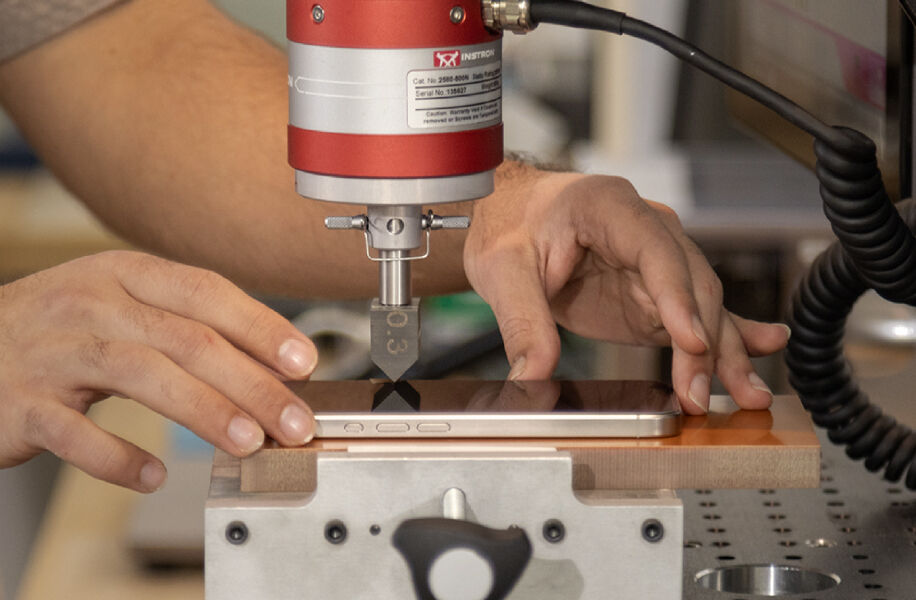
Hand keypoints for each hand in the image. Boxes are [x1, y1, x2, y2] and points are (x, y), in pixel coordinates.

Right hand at [0, 251, 317, 491]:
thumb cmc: (62, 329)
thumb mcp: (124, 308)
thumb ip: (187, 329)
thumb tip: (269, 366)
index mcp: (125, 273)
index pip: (207, 292)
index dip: (261, 327)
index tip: (304, 361)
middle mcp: (91, 303)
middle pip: (186, 338)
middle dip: (251, 383)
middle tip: (294, 420)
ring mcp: (54, 351)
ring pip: (142, 374)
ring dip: (205, 411)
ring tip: (249, 442)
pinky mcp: (22, 402)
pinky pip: (74, 432)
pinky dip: (117, 457)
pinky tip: (153, 476)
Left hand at [464, 170, 789, 414]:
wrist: (508, 216)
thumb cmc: (509, 223)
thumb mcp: (502, 269)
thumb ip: (522, 321)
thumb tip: (532, 374)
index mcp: (608, 207)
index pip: (656, 251)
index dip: (676, 296)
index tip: (690, 340)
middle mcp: (644, 229)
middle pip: (690, 283)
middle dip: (702, 343)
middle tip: (697, 393)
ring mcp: (655, 262)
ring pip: (704, 304)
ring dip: (725, 351)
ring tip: (748, 394)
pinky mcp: (653, 294)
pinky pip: (696, 315)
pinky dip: (728, 337)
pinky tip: (764, 350)